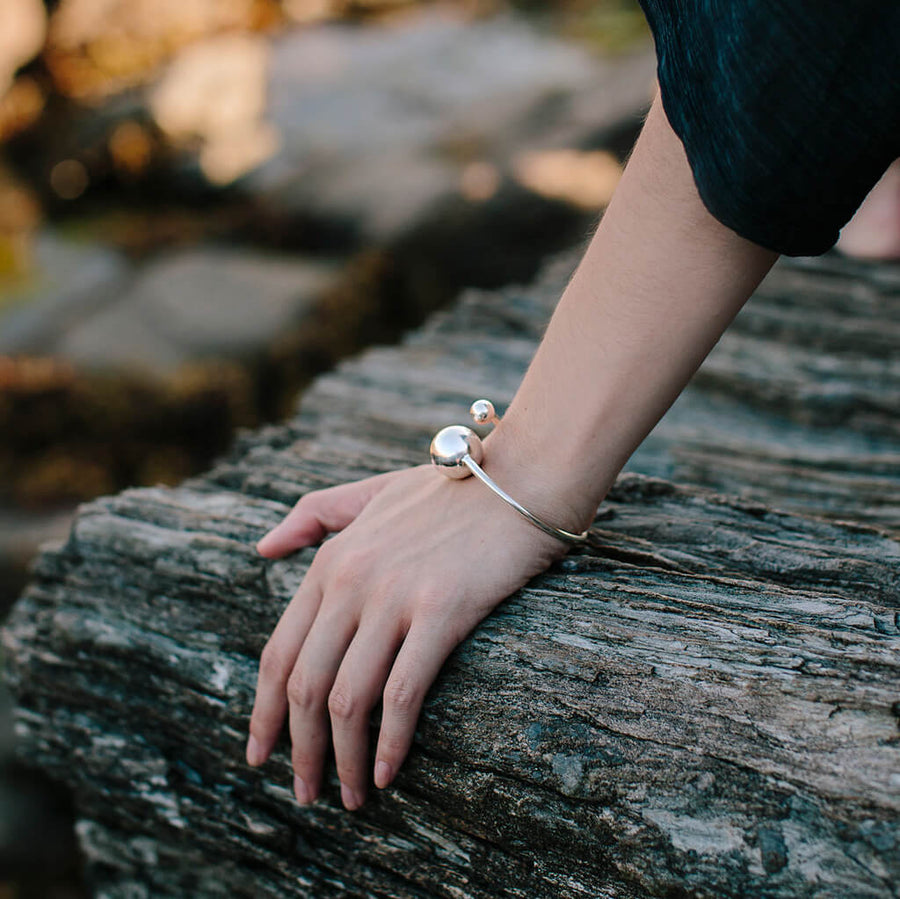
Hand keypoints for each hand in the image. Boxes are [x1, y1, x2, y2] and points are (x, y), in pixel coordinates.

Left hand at [245, 461, 568, 809]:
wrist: (521, 479)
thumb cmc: (450, 490)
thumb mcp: (372, 491)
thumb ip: (314, 514)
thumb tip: (261, 548)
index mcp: (331, 559)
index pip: (279, 650)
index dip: (263, 710)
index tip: (259, 752)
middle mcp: (351, 580)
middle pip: (305, 685)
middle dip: (298, 749)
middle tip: (304, 793)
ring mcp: (395, 596)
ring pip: (347, 698)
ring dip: (341, 759)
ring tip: (349, 797)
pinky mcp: (442, 612)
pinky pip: (402, 694)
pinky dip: (390, 744)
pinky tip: (387, 774)